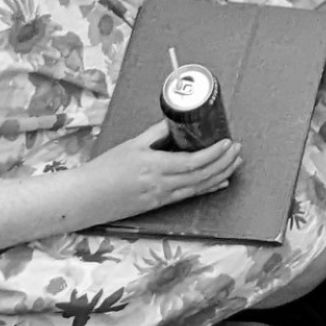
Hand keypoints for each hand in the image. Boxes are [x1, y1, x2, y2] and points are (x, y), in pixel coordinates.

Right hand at [77, 122, 243, 220]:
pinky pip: (188, 196)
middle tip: (238, 150)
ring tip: (236, 163)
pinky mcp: (158, 205)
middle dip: (224, 163)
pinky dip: (207, 189)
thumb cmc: (105, 169)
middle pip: (202, 176)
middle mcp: (162, 185)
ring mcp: (161, 198)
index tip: (228, 142)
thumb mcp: (132, 145)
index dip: (214, 153)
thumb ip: (156, 133)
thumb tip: (176, 121)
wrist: (87, 198)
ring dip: (220, 175)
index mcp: (155, 167)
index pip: (193, 162)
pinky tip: (220, 183)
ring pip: (199, 188)